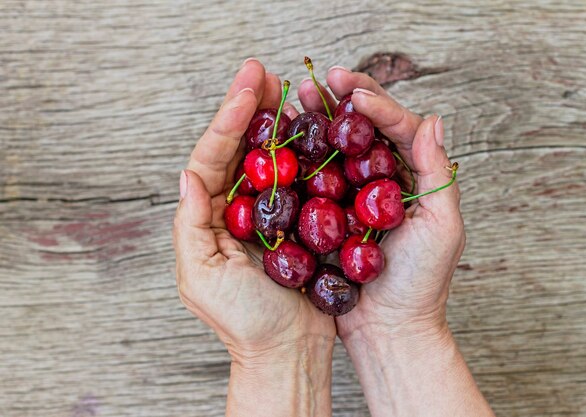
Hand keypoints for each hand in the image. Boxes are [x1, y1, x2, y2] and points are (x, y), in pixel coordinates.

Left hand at [173, 59, 334, 415]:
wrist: (289, 350)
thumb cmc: (245, 322)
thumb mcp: (202, 277)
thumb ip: (191, 226)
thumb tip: (187, 176)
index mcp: (208, 218)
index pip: (213, 158)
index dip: (227, 121)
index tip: (248, 89)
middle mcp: (235, 209)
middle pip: (240, 149)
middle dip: (250, 110)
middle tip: (264, 74)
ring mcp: (269, 214)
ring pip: (270, 158)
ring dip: (276, 123)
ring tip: (286, 90)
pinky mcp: (299, 222)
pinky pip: (300, 180)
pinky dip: (304, 153)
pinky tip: (311, 130)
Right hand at [299, 67, 492, 416]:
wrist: (388, 329)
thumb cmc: (422, 284)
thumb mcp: (442, 227)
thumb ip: (436, 174)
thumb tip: (433, 119)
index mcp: (413, 177)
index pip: (398, 128)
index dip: (378, 105)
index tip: (353, 94)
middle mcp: (382, 180)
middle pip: (362, 130)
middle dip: (342, 101)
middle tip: (320, 79)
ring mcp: (352, 196)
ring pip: (334, 148)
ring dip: (318, 120)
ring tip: (297, 97)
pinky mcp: (328, 215)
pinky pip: (314, 178)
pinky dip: (301, 155)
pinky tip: (284, 138)